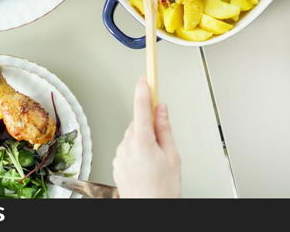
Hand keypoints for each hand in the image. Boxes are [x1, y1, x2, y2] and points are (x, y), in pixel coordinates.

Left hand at [112, 77, 180, 197]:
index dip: (143, 91)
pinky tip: (146, 166)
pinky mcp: (116, 164)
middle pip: (138, 124)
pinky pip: (127, 149)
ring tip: (155, 161)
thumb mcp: (172, 156)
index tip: (144, 79)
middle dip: (149, 127)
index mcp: (142, 142)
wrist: (148, 209)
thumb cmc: (162, 189)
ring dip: (143, 141)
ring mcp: (119, 156)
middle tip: (163, 144)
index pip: (141, 108)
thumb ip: (165, 129)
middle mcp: (126, 146)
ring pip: (132, 137)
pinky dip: (136, 152)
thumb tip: (161, 111)